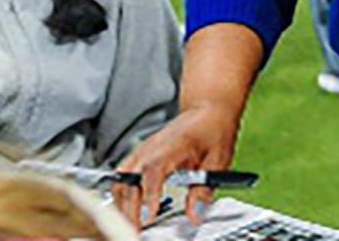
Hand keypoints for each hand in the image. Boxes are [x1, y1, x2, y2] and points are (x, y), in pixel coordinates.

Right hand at [112, 102, 238, 229]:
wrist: (207, 110)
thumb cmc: (212, 130)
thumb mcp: (217, 160)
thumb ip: (204, 189)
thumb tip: (195, 214)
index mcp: (173, 146)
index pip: (153, 171)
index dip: (148, 195)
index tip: (148, 216)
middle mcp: (151, 148)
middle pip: (130, 180)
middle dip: (130, 209)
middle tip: (137, 231)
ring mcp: (142, 151)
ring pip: (120, 180)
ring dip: (122, 203)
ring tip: (132, 224)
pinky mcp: (139, 155)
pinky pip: (122, 178)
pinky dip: (122, 195)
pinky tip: (129, 209)